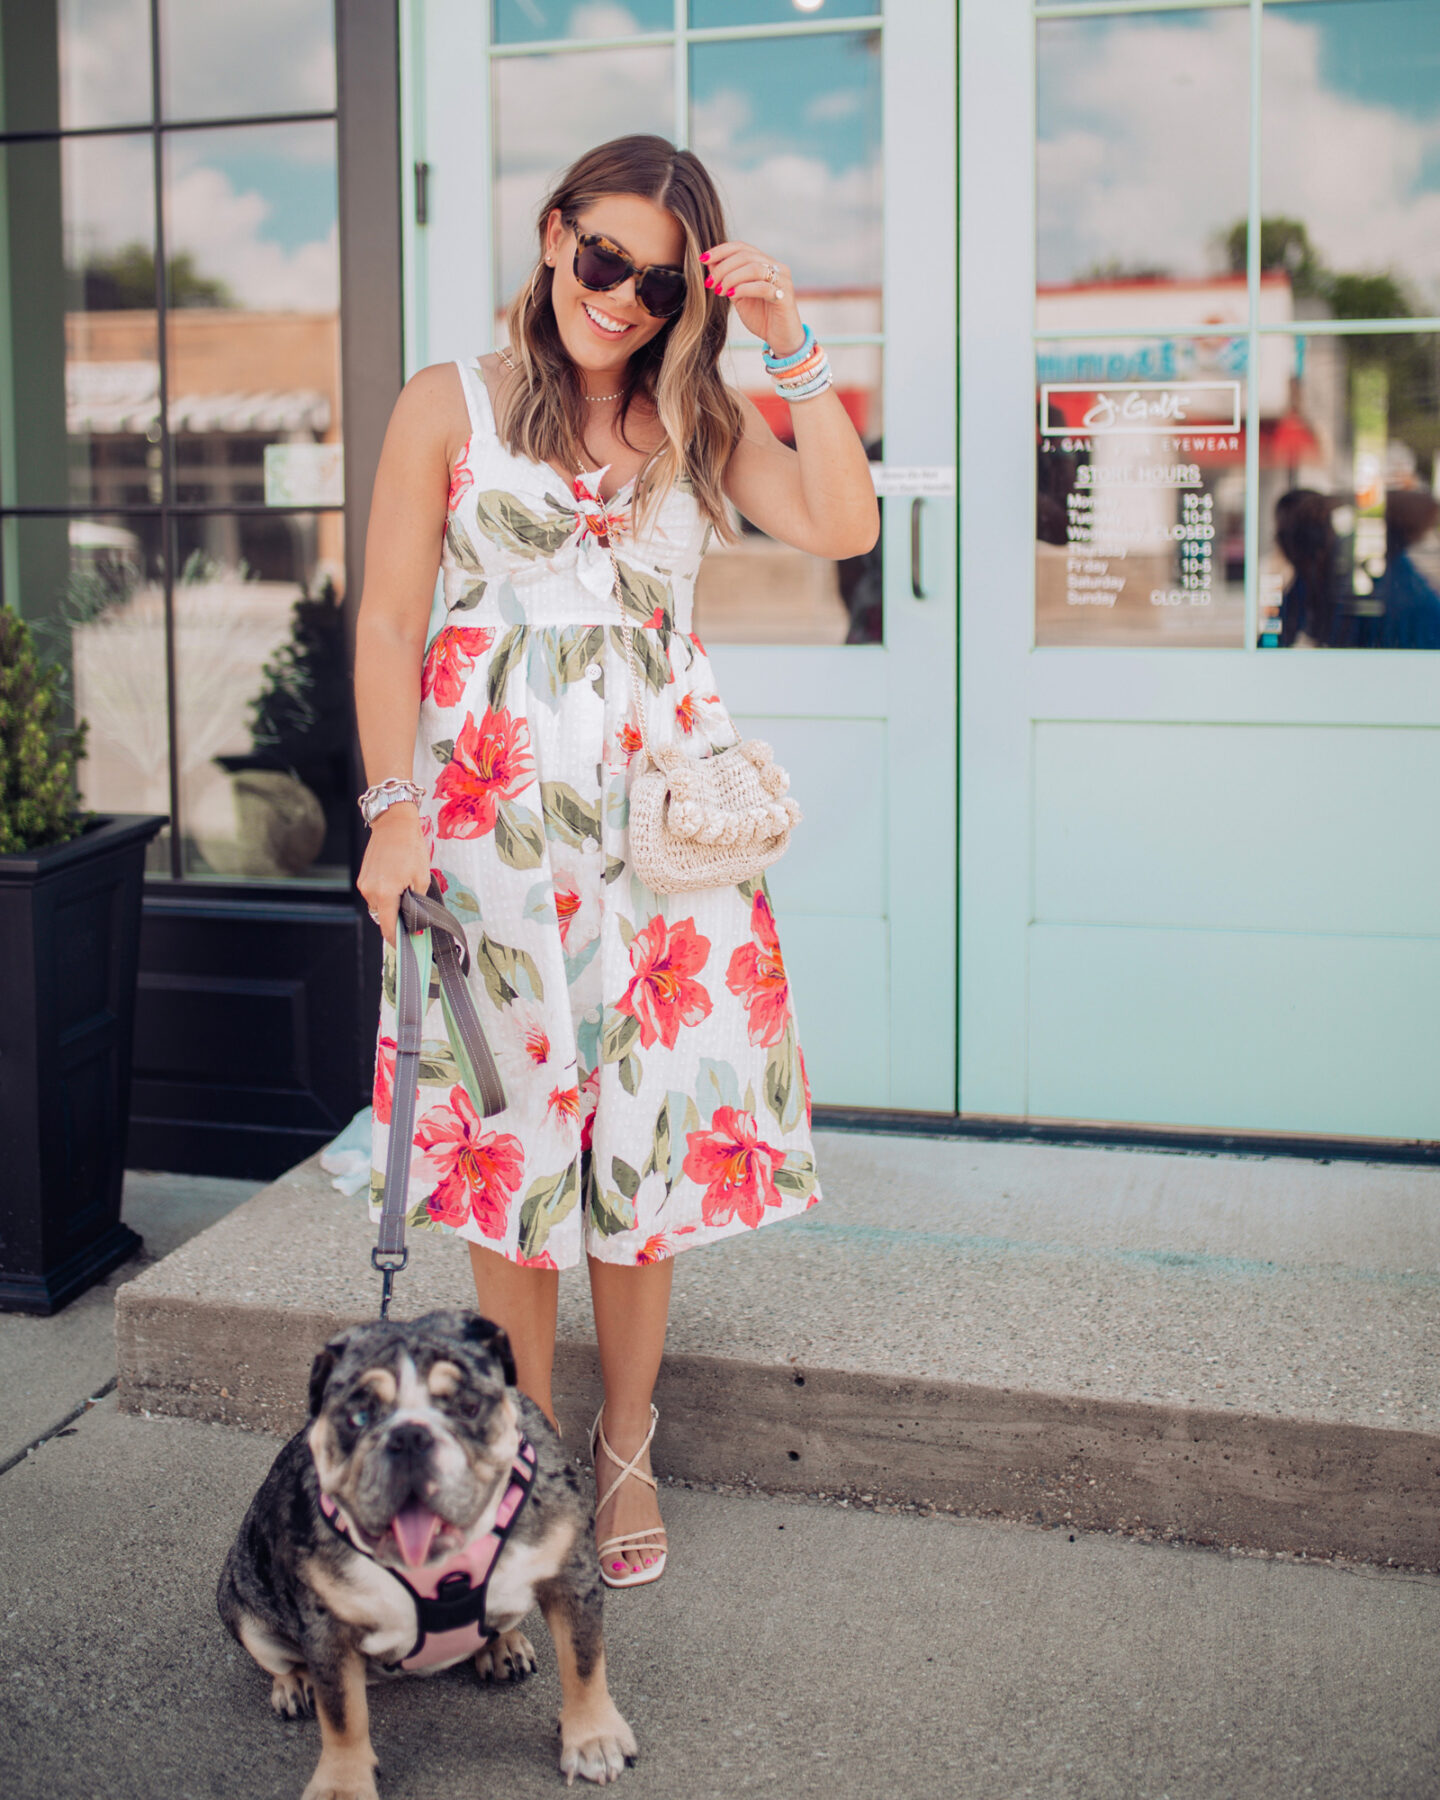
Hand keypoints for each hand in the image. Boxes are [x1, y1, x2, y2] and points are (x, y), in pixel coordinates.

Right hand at [356, 804, 430, 946]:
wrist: (393, 823)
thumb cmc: (410, 848)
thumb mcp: (421, 877)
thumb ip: (417, 902)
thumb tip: (416, 922)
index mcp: (385, 893)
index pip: (388, 927)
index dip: (397, 940)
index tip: (406, 946)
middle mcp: (370, 891)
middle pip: (383, 917)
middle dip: (396, 919)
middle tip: (413, 916)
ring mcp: (364, 884)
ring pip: (378, 906)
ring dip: (390, 906)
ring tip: (406, 893)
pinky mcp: (363, 877)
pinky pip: (374, 894)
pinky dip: (385, 895)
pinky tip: (396, 883)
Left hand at [700, 240, 804, 355]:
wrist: (780, 339)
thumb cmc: (761, 317)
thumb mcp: (738, 296)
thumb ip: (727, 279)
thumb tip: (710, 263)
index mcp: (764, 263)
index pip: (741, 247)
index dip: (721, 250)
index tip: (702, 259)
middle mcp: (776, 267)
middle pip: (745, 255)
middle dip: (723, 267)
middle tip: (710, 282)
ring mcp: (782, 280)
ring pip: (754, 268)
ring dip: (731, 277)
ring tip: (719, 291)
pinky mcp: (785, 296)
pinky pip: (762, 287)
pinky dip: (743, 289)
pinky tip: (731, 295)